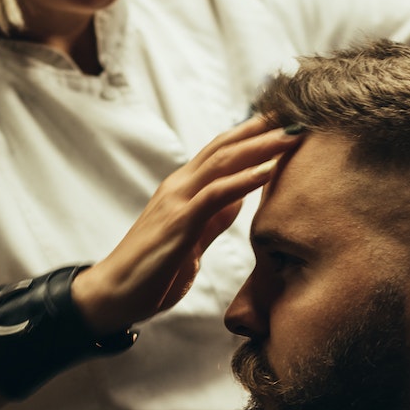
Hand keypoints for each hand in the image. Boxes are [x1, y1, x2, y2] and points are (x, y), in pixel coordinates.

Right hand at [72, 116, 300, 336]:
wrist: (112, 294)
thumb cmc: (150, 271)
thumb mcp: (190, 240)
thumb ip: (212, 219)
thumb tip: (236, 201)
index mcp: (182, 189)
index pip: (219, 152)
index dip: (250, 134)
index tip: (283, 123)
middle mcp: (179, 187)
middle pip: (224, 147)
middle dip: (261, 130)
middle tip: (297, 115)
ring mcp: (177, 201)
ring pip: (223, 162)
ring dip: (260, 147)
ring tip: (292, 135)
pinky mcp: (179, 222)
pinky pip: (216, 194)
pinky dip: (246, 179)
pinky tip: (270, 168)